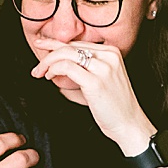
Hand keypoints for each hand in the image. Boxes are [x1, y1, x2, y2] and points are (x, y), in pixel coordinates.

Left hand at [30, 37, 155, 155]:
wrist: (129, 124)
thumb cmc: (114, 107)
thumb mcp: (98, 82)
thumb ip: (79, 73)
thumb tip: (54, 71)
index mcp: (112, 53)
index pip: (78, 43)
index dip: (56, 44)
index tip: (41, 45)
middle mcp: (109, 56)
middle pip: (70, 46)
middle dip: (48, 54)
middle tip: (37, 66)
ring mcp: (103, 68)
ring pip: (66, 54)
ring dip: (48, 63)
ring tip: (40, 73)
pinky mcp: (95, 81)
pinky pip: (67, 67)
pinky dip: (54, 70)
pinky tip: (50, 77)